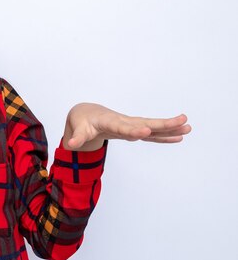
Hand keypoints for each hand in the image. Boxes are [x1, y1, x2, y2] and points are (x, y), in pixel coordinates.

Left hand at [63, 103, 190, 150]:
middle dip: (163, 124)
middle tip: (183, 121)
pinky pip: (151, 133)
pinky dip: (164, 136)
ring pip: (152, 127)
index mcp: (110, 122)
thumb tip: (71, 146)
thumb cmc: (82, 121)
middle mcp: (124, 122)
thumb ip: (76, 137)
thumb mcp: (77, 129)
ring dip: (169, 128)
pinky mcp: (134, 130)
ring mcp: (131, 125)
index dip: (134, 130)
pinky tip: (179, 137)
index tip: (146, 131)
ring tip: (188, 127)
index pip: (123, 127)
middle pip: (146, 123)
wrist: (86, 113)